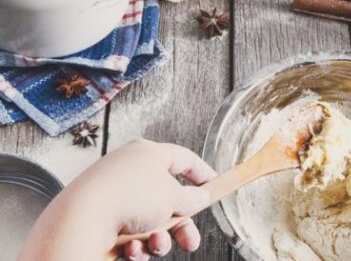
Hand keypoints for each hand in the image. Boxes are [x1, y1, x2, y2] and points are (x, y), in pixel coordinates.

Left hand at [19, 140, 216, 260]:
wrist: (83, 219)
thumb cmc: (130, 197)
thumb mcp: (173, 197)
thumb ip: (192, 198)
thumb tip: (200, 197)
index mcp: (149, 154)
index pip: (184, 159)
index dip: (203, 173)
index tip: (216, 186)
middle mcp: (132, 171)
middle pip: (168, 199)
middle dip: (180, 226)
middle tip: (190, 241)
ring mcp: (116, 194)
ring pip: (150, 220)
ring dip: (158, 238)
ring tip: (155, 245)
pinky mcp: (103, 216)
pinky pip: (130, 231)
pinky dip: (136, 243)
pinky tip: (131, 248)